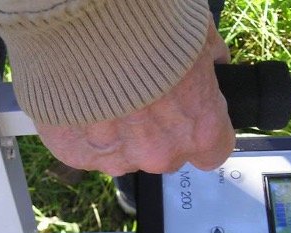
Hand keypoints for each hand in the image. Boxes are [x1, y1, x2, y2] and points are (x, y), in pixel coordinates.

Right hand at [36, 20, 234, 175]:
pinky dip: (83, 130)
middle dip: (156, 129)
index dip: (201, 129)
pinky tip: (83, 100)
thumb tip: (210, 67)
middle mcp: (160, 153)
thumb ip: (207, 65)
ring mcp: (116, 158)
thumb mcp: (199, 35)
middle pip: (165, 154)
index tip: (191, 112)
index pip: (212, 153)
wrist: (87, 16)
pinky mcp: (77, 154)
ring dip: (118, 130)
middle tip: (142, 90)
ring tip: (107, 90)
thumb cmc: (148, 24)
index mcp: (200, 130)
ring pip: (123, 154)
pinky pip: (85, 149)